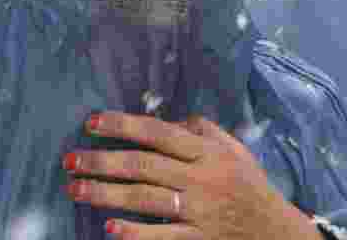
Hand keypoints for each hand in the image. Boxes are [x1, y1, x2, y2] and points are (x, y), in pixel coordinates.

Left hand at [63, 113, 322, 239]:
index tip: (91, 122)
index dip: (123, 125)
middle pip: (143, 166)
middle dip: (102, 162)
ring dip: (105, 194)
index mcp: (207, 152)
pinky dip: (135, 233)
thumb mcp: (232, 148)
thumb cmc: (248, 184)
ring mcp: (200, 212)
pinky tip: (109, 229)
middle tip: (69, 160)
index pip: (158, 133)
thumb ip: (200, 129)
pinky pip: (163, 238)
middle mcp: (201, 179)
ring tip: (75, 189)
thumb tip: (166, 118)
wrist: (277, 232)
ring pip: (145, 200)